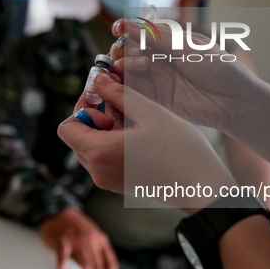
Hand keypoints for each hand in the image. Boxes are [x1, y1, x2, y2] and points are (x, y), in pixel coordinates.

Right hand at [39, 207, 118, 268]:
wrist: (58, 208)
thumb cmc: (74, 225)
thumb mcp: (92, 236)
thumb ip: (97, 251)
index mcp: (101, 239)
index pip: (110, 262)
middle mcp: (92, 239)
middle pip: (98, 266)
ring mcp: (77, 238)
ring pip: (84, 263)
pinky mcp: (63, 238)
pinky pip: (64, 251)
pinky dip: (63, 262)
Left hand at [58, 74, 235, 210]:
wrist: (203, 188)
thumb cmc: (180, 150)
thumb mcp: (150, 113)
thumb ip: (120, 94)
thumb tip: (99, 80)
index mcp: (99, 152)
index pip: (66, 127)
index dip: (81, 108)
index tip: (104, 97)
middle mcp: (98, 171)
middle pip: (77, 137)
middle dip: (94, 117)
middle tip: (121, 105)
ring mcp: (109, 181)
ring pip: (91, 147)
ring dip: (105, 129)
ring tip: (135, 120)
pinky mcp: (120, 185)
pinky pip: (105, 159)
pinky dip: (113, 143)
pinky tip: (140, 135)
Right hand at [110, 19, 258, 133]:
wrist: (234, 100)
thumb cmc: (218, 68)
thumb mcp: (188, 47)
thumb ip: (158, 39)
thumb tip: (129, 25)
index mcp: (168, 41)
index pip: (139, 32)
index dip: (126, 29)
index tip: (120, 28)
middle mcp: (159, 59)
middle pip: (128, 50)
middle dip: (124, 48)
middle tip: (136, 52)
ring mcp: (156, 78)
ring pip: (126, 69)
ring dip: (125, 64)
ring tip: (142, 65)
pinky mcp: (155, 99)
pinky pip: (132, 90)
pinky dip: (123, 84)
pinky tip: (127, 80)